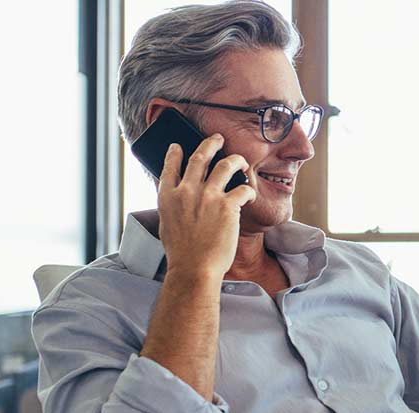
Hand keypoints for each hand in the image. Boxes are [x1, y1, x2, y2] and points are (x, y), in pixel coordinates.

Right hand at [156, 134, 256, 278]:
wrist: (194, 269)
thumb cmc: (182, 253)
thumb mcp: (167, 224)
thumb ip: (173, 206)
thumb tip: (178, 197)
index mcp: (168, 196)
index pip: (170, 166)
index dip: (175, 153)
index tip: (178, 146)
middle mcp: (186, 191)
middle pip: (199, 157)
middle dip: (210, 144)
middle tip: (217, 138)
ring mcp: (208, 196)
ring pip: (225, 165)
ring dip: (235, 159)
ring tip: (241, 160)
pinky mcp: (228, 206)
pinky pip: (243, 189)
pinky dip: (249, 191)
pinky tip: (251, 196)